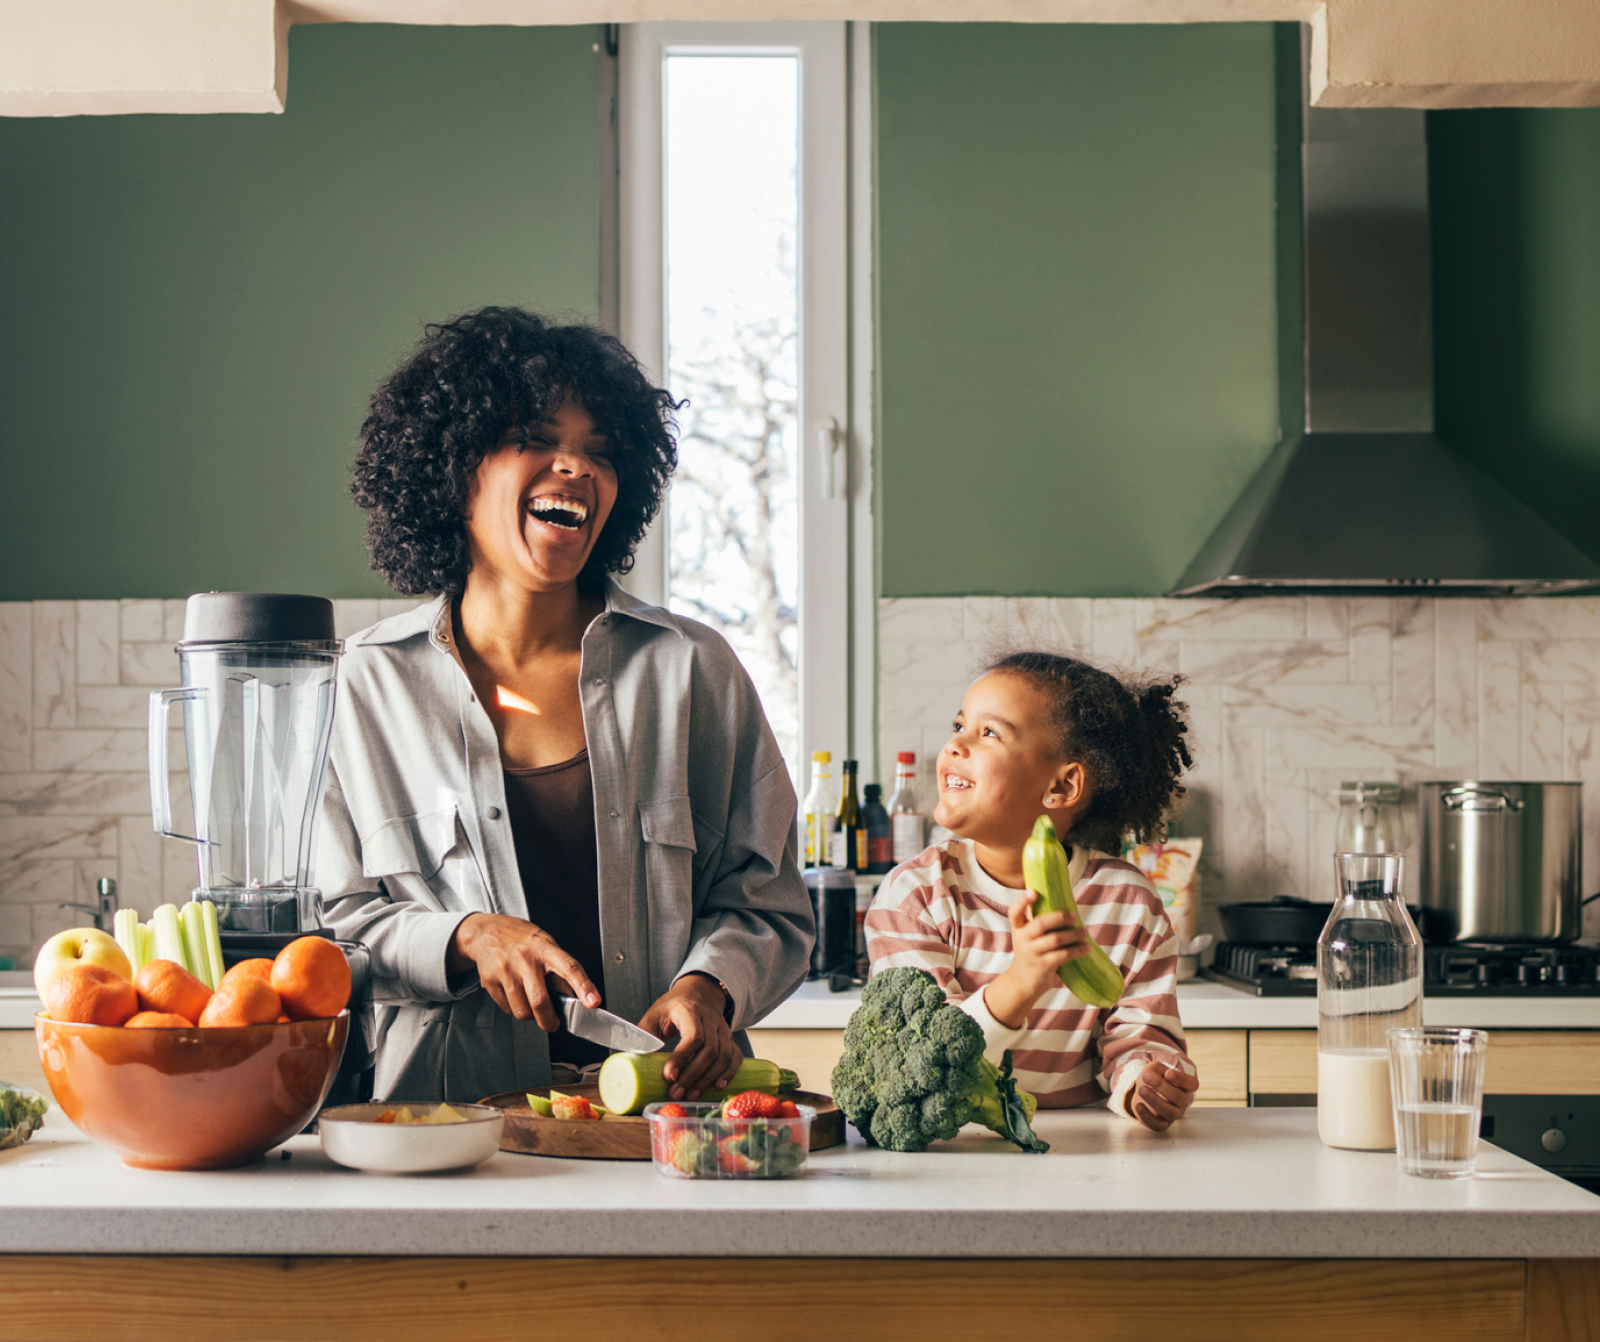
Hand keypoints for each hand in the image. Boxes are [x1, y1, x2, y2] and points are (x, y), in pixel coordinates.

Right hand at [447, 912, 599, 1032]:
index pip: (569, 967)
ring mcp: (505, 970)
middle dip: (549, 1020)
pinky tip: (514, 994)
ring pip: (522, 1010)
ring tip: (530, 1003)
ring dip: (530, 1015)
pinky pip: (507, 1009)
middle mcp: (525, 958)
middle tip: (553, 1024)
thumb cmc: (521, 939)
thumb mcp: (545, 945)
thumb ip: (559, 970)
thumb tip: (576, 997)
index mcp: (545, 948)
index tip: (593, 1002)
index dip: (583, 986)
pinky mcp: (489, 981)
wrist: (485, 932)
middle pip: (540, 1000)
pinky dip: (514, 1008)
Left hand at [639, 975, 741, 1101]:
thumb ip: (645, 1035)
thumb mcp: (655, 1014)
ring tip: (691, 1095)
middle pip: (709, 1050)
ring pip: (723, 1056)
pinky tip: (718, 1087)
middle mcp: (711, 1020)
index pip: (693, 1035)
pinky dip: (729, 1073)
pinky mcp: (730, 1039)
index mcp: (690, 1012)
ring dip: (708, 1079)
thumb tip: (635, 1061)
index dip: (682, 1058)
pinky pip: (735, 1057)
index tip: (669, 1076)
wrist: (698, 993)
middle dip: (693, 1076)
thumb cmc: (673, 1007)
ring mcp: (723, 1030)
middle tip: (676, 1093)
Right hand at [982, 893, 1095, 1027]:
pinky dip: (1078, 950)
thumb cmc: (1031, 952)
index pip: (1014, 912)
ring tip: (1085, 932)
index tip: (1033, 892)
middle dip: (1060, 917)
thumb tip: (1063, 903)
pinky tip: (1086, 948)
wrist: (1023, 982)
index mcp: (1018, 928)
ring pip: (1056, 939)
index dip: (1023, 901)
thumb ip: (1038, 922)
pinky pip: (1064, 954)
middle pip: (1040, 923)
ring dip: (1074, 934)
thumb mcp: (1028, 936)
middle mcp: (1022, 939)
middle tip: (1074, 916)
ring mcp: (1032, 953)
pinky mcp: (1043, 966)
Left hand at [1129, 1061, 1197, 1131]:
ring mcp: (1174, 1114)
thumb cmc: (1154, 1078)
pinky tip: (1139, 1105)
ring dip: (1154, 1100)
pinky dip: (1147, 1116)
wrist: (1144, 1090)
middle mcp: (1183, 1102)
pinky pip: (1157, 1124)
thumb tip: (1154, 1076)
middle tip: (1146, 1076)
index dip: (1181, 1079)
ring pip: (1169, 1112)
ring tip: (1141, 1090)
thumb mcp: (1155, 1068)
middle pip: (1179, 1097)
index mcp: (1185, 1087)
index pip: (1192, 1084)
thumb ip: (1157, 1069)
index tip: (1167, 1073)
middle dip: (1162, 1086)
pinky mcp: (1162, 1124)